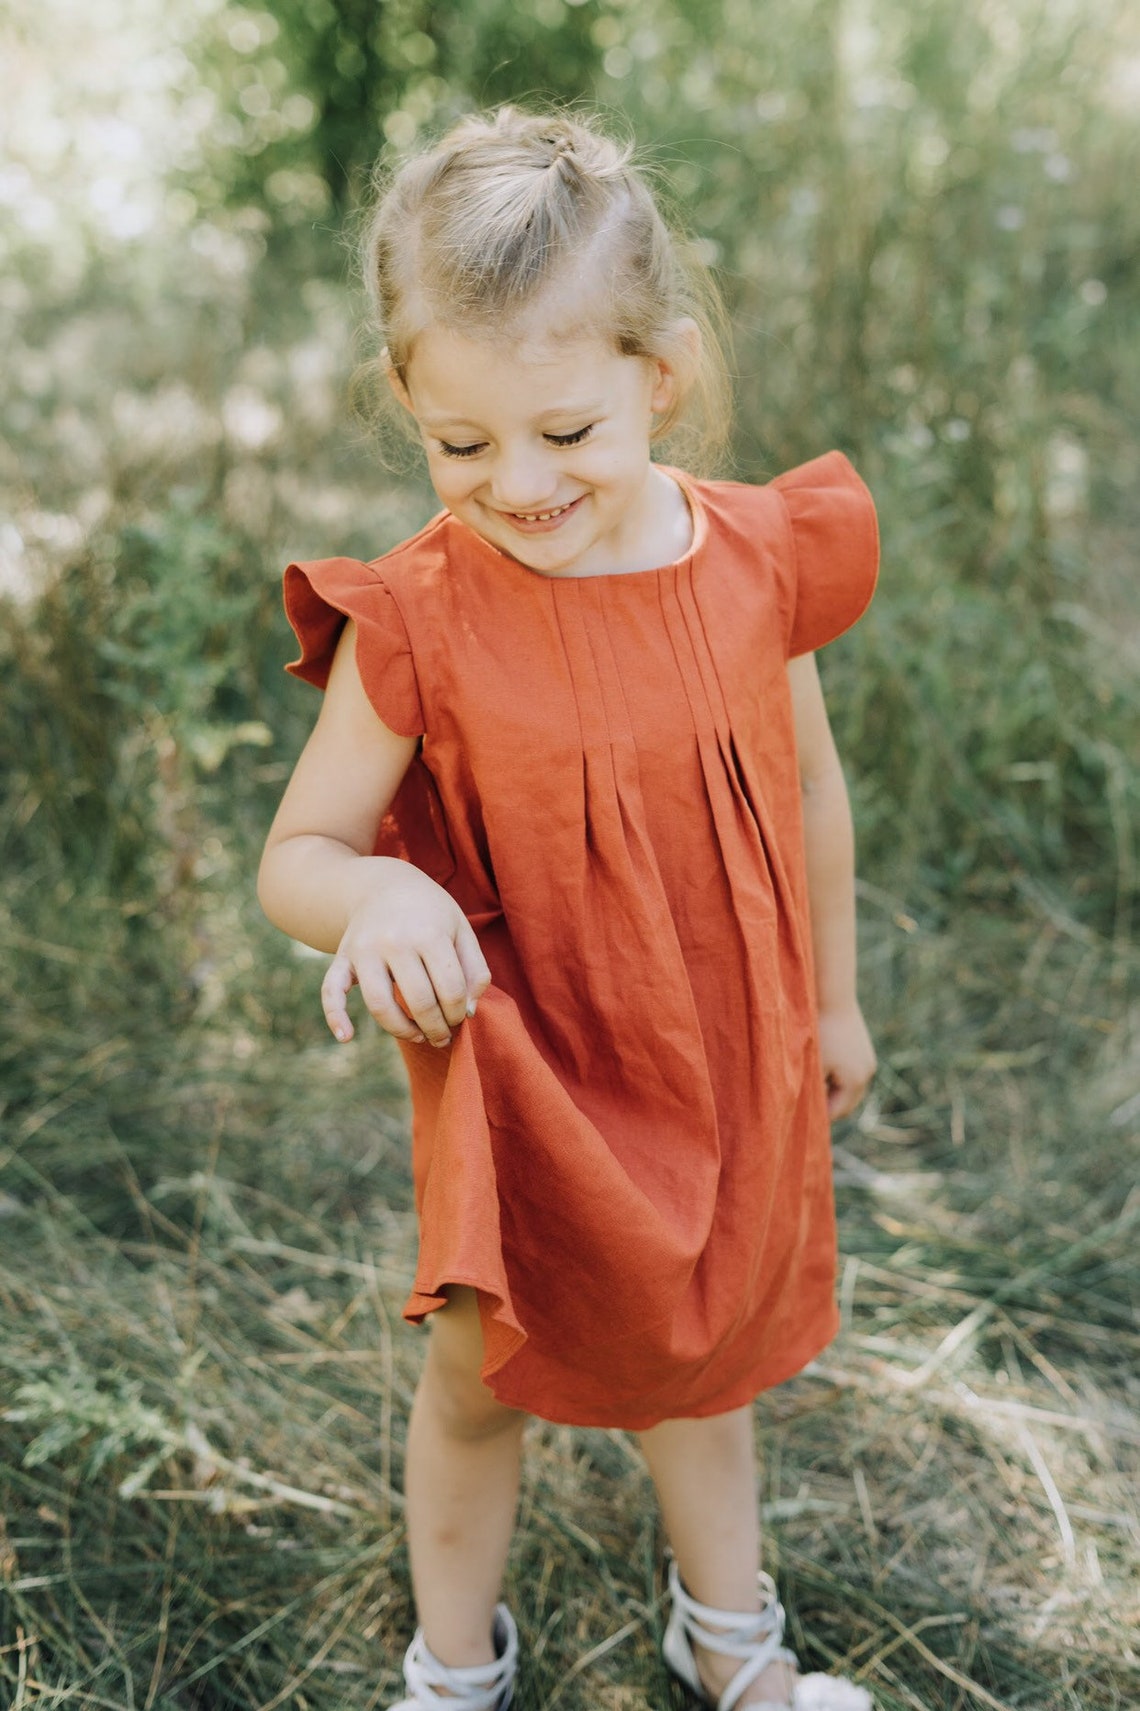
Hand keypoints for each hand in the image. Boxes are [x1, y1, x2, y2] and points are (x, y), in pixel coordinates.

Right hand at [320, 864, 490, 1049]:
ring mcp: (365, 950)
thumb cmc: (430, 913)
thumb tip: (468, 1013)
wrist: (383, 884)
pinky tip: (347, 1036)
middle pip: (419, 1002)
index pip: (450, 990)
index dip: (458, 1013)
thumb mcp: (461, 930)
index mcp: (429, 934)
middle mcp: (394, 942)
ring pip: (380, 1005)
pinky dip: (335, 1016)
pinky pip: (332, 991)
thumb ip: (475, 970)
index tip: (460, 1017)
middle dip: (436, 1028)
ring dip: (401, 1031)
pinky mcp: (343, 958)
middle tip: (443, 1036)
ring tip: (418, 1036)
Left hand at [816, 1001, 875, 1119]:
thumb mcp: (812, 1064)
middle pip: (847, 1102)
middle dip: (829, 1106)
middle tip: (806, 1107)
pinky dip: (838, 1076)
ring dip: (833, 1090)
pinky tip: (821, 1068)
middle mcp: (867, 1073)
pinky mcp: (864, 1048)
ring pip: (850, 1087)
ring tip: (812, 1086)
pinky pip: (852, 1072)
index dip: (819, 1117)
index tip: (801, 1118)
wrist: (832, 996)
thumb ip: (812, 1089)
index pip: (837, 1111)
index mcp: (855, 1081)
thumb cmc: (818, 1031)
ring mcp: (868, 1060)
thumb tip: (806, 1109)